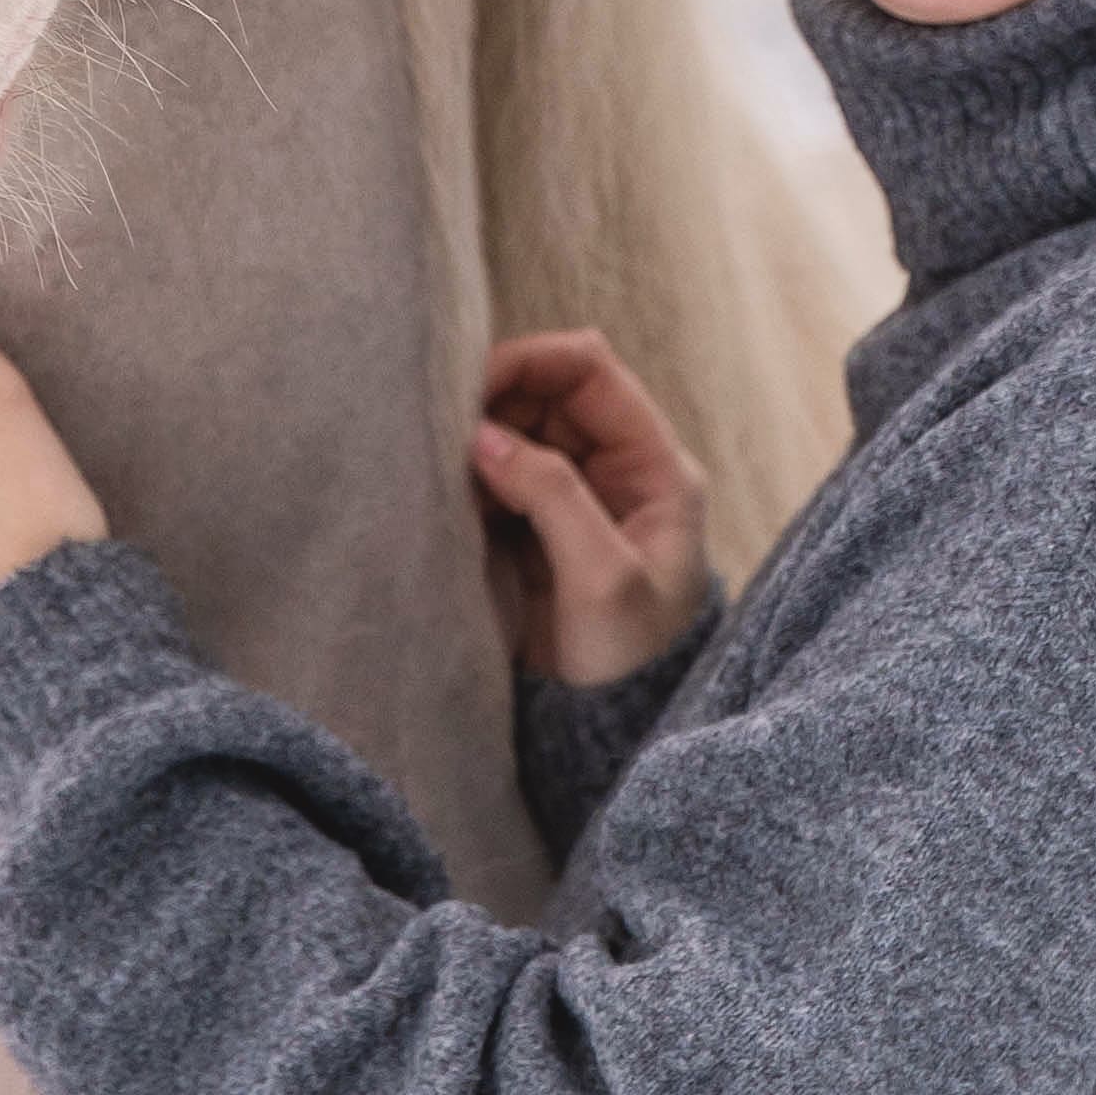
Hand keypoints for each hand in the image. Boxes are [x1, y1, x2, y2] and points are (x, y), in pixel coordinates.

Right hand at [467, 328, 710, 688]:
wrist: (613, 731)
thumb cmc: (629, 658)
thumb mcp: (604, 579)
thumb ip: (553, 498)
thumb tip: (485, 437)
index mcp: (655, 468)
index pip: (591, 372)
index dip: (531, 363)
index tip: (471, 389)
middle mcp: (616, 470)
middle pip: (545, 394)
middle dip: (493, 403)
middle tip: (443, 434)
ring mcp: (575, 498)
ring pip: (514, 433)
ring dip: (475, 443)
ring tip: (440, 469)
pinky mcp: (536, 529)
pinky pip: (495, 478)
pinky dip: (467, 479)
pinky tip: (443, 497)